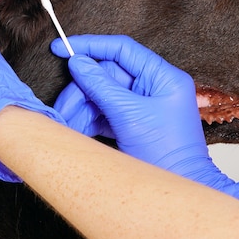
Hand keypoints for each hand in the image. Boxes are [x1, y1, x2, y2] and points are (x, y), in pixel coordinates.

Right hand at [52, 35, 238, 207]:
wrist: (176, 192)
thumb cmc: (166, 154)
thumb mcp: (129, 115)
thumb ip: (101, 86)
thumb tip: (77, 62)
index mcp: (162, 77)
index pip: (122, 50)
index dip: (90, 46)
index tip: (62, 48)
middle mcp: (153, 87)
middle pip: (107, 75)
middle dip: (82, 90)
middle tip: (62, 107)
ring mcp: (143, 106)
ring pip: (102, 95)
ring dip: (81, 108)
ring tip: (66, 124)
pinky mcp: (132, 124)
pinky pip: (105, 113)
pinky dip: (88, 121)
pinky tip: (75, 130)